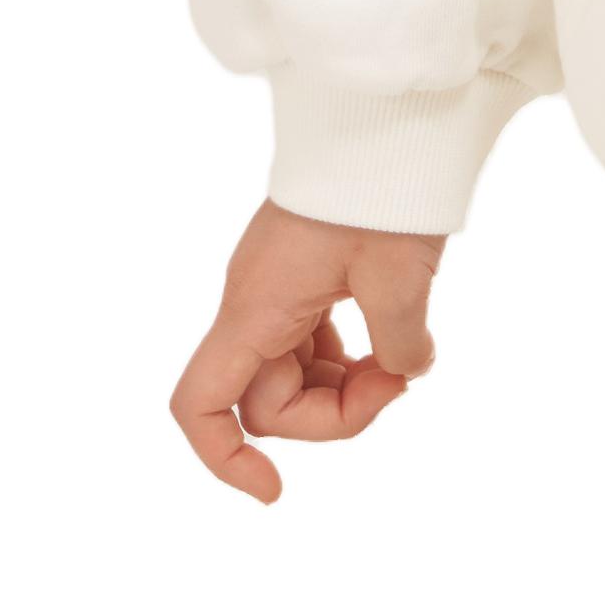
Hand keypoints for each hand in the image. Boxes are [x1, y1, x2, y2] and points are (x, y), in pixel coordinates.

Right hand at [169, 198, 444, 502]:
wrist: (388, 114)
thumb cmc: (382, 189)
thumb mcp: (398, 279)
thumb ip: (396, 347)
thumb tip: (403, 373)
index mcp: (257, 308)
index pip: (201, 404)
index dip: (225, 461)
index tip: (277, 490)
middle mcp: (254, 302)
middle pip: (267, 402)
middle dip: (333, 416)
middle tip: (398, 381)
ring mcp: (277, 288)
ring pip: (294, 376)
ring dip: (345, 388)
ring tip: (403, 361)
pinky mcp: (304, 274)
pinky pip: (312, 342)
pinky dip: (350, 356)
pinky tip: (395, 341)